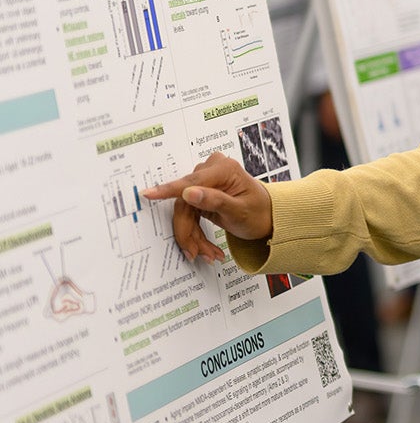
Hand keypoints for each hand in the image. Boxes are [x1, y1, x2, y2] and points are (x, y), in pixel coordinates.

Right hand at [142, 152, 273, 262]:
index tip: (148, 194)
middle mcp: (212, 170)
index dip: (168, 190)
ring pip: (184, 211)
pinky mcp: (201, 193)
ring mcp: (205, 181)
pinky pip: (189, 214)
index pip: (190, 182)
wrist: (268, 217)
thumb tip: (189, 192)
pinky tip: (204, 247)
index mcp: (224, 169)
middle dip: (188, 231)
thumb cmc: (260, 212)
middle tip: (195, 253)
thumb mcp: (239, 211)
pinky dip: (195, 232)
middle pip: (185, 202)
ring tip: (206, 254)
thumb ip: (215, 200)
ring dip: (192, 235)